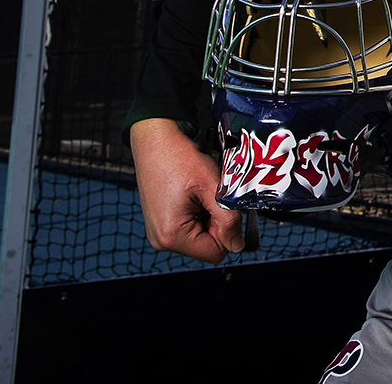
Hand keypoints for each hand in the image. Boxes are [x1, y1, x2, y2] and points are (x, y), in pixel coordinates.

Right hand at [130, 118, 241, 262]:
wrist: (154, 139)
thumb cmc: (180, 159)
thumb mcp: (213, 188)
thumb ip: (228, 220)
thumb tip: (237, 246)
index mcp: (172, 236)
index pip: (216, 252)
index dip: (227, 230)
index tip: (220, 204)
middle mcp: (161, 240)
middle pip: (207, 245)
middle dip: (216, 222)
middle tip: (208, 194)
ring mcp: (158, 232)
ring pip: (199, 235)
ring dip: (207, 215)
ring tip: (198, 191)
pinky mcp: (159, 222)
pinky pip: (188, 227)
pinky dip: (196, 211)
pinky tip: (190, 193)